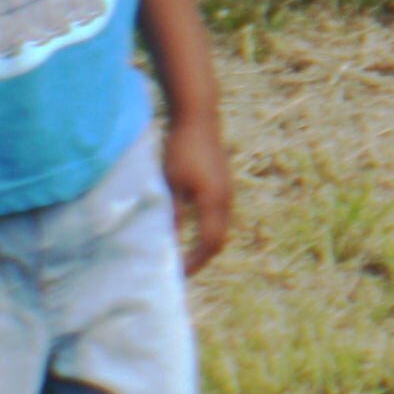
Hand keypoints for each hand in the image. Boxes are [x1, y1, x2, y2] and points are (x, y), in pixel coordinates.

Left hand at [163, 114, 232, 275]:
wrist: (199, 118)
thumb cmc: (181, 149)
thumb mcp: (171, 183)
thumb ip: (172, 213)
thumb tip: (168, 241)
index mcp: (213, 201)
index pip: (210, 243)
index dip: (195, 262)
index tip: (176, 275)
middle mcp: (225, 199)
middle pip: (219, 239)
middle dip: (200, 258)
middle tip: (178, 270)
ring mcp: (226, 191)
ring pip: (219, 228)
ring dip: (203, 244)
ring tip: (181, 254)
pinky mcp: (222, 184)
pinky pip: (218, 216)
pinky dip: (205, 230)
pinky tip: (188, 230)